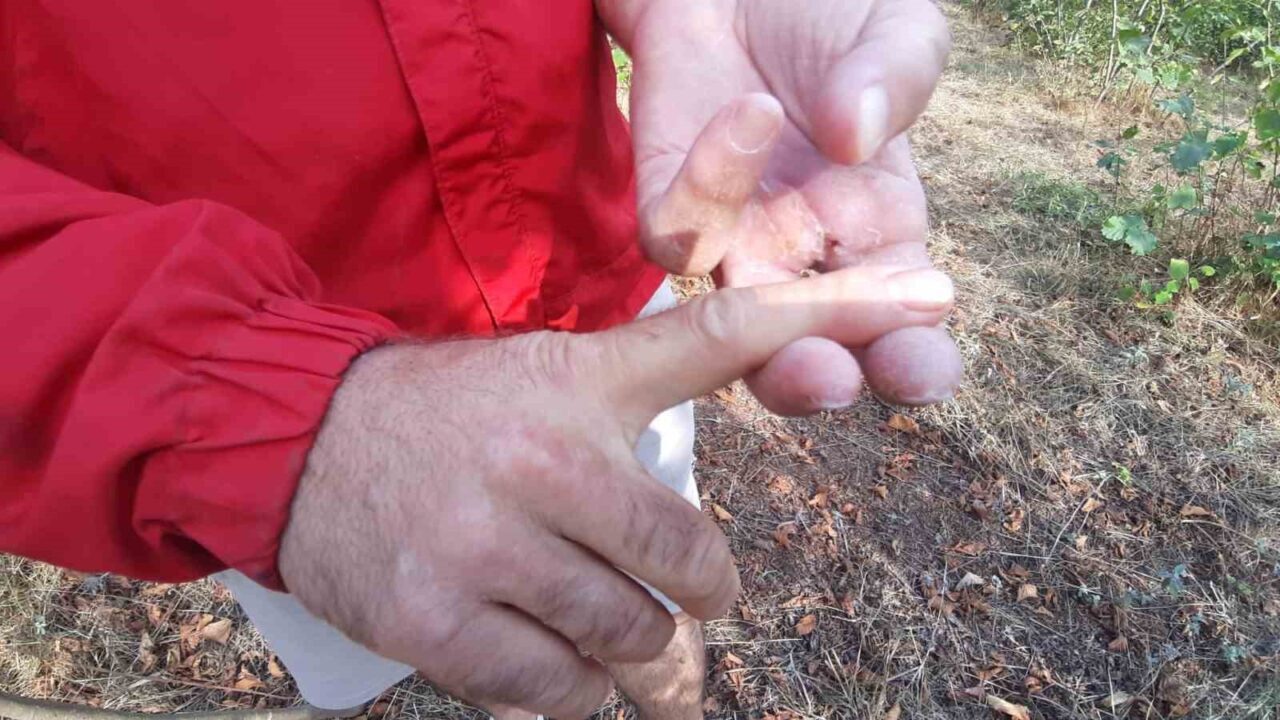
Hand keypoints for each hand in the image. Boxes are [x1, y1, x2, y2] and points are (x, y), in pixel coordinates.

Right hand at [278, 269, 951, 717]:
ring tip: (653, 668)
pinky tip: (575, 680)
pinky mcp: (434, 621)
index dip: (826, 319)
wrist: (299, 442)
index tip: (919, 298)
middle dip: (703, 601)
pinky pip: (547, 689)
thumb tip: (754, 381)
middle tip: (704, 613)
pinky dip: (575, 695)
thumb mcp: (551, 370)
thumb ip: (650, 376)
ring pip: (622, 639)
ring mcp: (485, 549)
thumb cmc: (445, 409)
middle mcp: (541, 464)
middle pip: (681, 562)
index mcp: (577, 388)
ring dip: (647, 665)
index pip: (716, 342)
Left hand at [601, 0, 960, 414]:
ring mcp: (732, 243)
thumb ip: (900, 76)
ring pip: (728, 328)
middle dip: (817, 380)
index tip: (922, 372)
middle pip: (806, 356)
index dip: (913, 361)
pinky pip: (678, 236)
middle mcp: (805, 258)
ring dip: (748, 314)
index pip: (901, 328)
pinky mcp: (668, 208)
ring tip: (784, 272)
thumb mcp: (897, 33)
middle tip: (832, 380)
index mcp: (881, 236)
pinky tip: (756, 111)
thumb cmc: (831, 20)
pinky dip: (712, 187)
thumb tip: (858, 137)